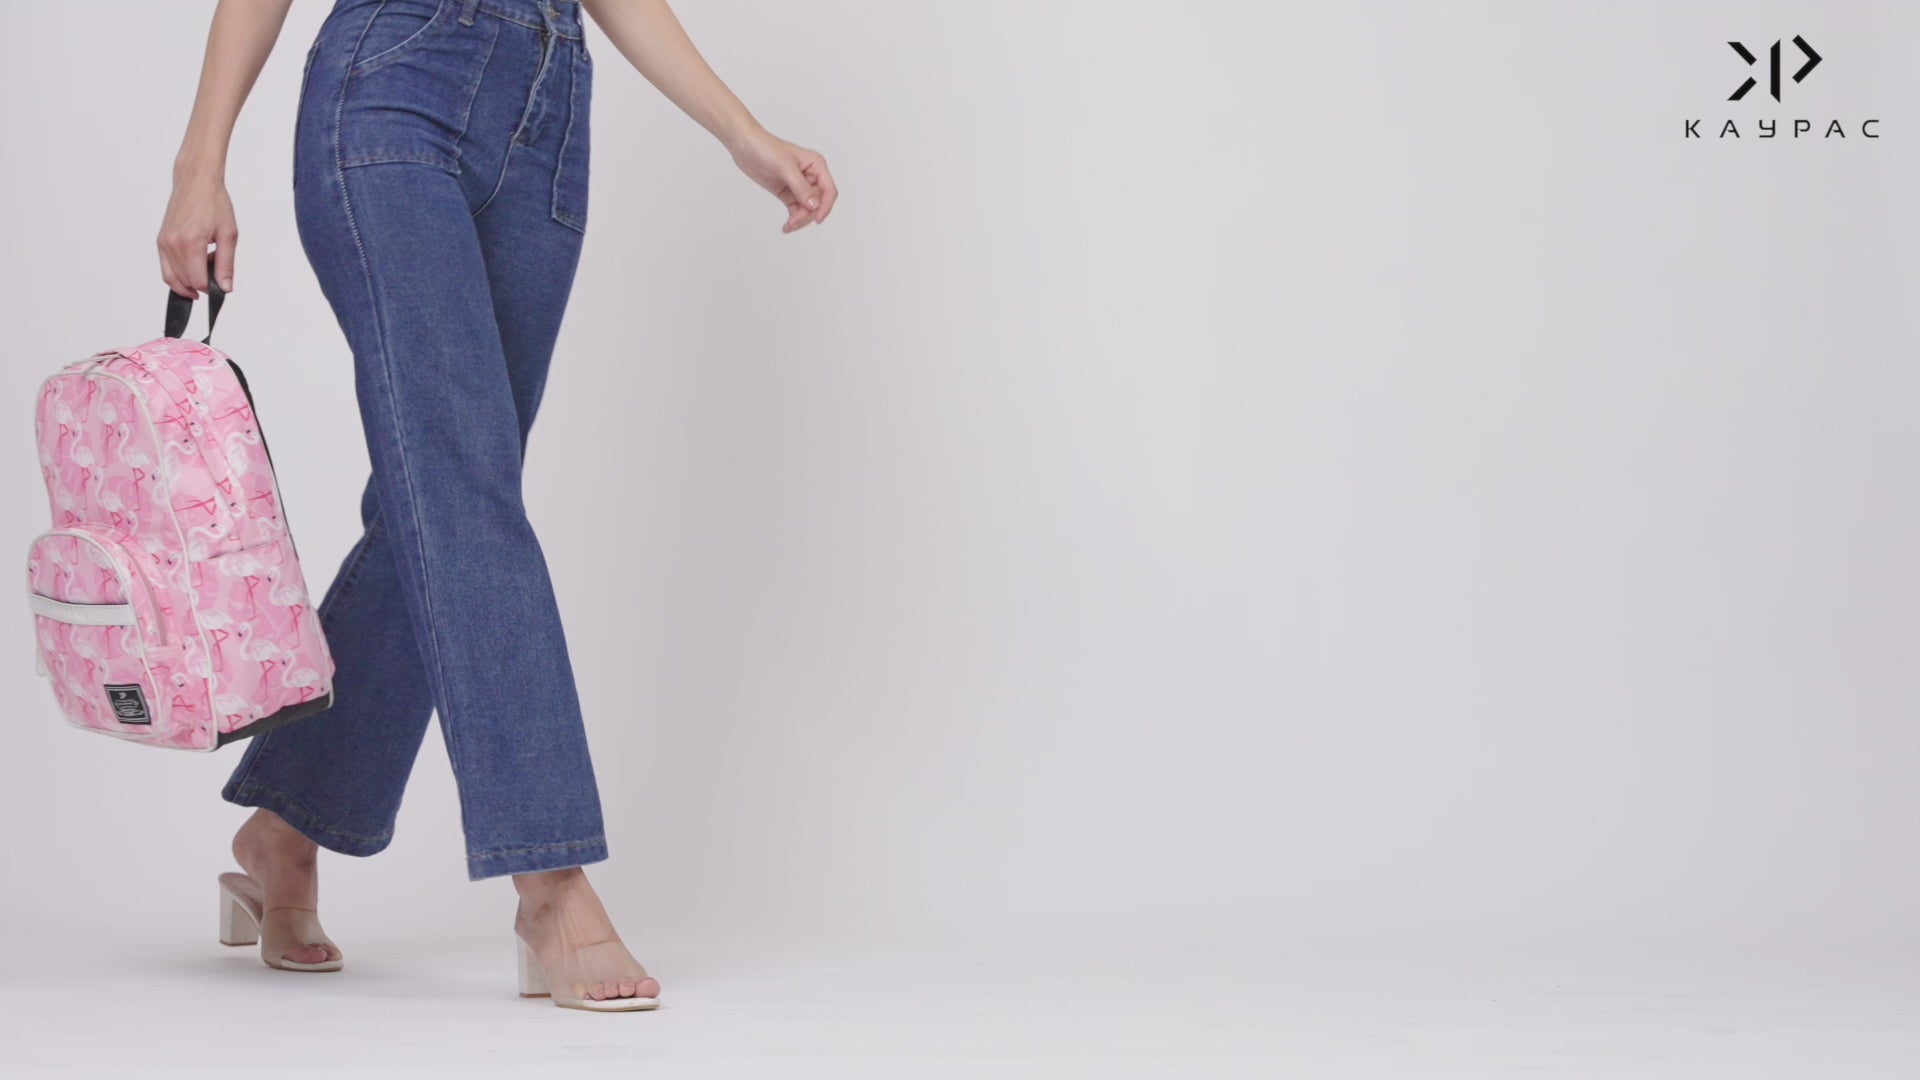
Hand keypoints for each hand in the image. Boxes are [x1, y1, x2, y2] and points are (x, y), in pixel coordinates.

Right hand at [157, 167, 237, 297]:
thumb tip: (225, 287)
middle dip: (201, 285)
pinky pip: (165, 268)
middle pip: (185, 282)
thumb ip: (226, 264)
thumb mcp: (229, 235)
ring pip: (172, 278)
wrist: (196, 182)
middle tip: (215, 273)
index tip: (221, 286)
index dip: (211, 289)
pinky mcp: (160, 240)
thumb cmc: (214, 203)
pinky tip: (192, 271)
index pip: (198, 281)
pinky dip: (177, 276)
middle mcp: (173, 243)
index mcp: (191, 242)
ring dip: (189, 283)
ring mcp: (164, 242)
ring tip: (205, 271)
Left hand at [727, 126, 836, 232]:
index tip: (817, 219)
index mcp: (816, 165)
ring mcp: (799, 185)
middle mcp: (811, 176)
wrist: (745, 146)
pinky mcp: (788, 192)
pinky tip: (787, 226)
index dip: (825, 206)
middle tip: (794, 222)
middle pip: (818, 203)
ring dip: (800, 219)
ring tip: (788, 225)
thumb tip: (814, 205)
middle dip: (808, 214)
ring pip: (808, 209)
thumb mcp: (785, 167)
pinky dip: (793, 218)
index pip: (828, 190)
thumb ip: (801, 187)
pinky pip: (796, 210)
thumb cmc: (766, 148)